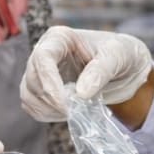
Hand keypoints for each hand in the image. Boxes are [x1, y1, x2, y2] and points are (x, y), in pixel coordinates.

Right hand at [21, 26, 152, 121]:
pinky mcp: (41, 90)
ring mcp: (40, 72)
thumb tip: (81, 93)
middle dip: (51, 99)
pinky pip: (32, 107)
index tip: (65, 103)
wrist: (125, 70)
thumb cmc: (121, 55)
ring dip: (48, 109)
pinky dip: (47, 115)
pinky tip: (68, 114)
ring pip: (28, 95)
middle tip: (75, 110)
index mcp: (59, 38)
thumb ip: (101, 71)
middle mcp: (44, 53)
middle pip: (32, 79)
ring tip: (75, 111)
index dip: (49, 82)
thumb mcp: (118, 57)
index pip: (43, 58)